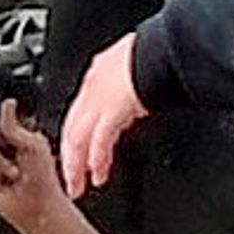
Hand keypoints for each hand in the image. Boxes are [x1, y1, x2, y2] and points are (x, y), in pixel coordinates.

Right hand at [0, 98, 75, 233]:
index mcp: (17, 135)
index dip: (0, 126)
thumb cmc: (43, 179)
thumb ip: (13, 126)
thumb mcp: (32, 144)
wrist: (36, 208)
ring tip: (13, 176)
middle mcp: (4, 148)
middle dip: (0, 148)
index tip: (7, 135)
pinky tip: (0, 183)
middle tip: (16, 159)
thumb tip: (7, 102)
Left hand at [57, 35, 151, 196]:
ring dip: (76, 165)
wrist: (164, 48)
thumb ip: (131, 83)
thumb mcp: (138, 65)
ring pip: (78, 138)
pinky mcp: (112, 112)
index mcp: (98, 73)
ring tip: (78, 185)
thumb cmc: (159, 52)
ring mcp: (100, 100)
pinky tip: (98, 175)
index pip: (78, 110)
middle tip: (69, 177)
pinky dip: (97, 160)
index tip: (76, 150)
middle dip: (69, 155)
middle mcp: (93, 88)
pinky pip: (99, 142)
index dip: (75, 133)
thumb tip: (136, 95)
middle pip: (72, 128)